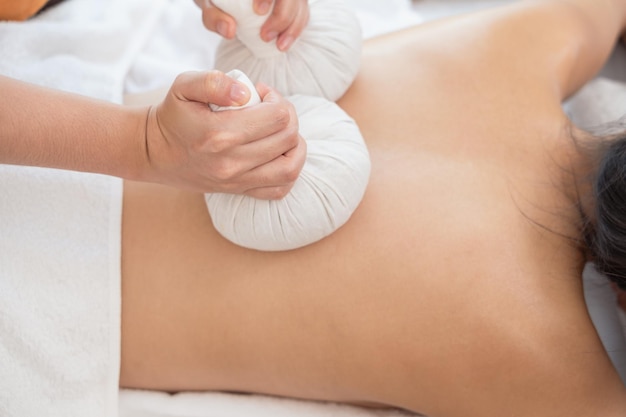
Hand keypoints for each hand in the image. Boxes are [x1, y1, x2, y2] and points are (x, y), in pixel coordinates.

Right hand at [142, 70, 305, 198]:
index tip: (261, 95)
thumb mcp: (184, 86)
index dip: (277, 100)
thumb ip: (214, 81)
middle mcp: (231, 162)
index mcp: (220, 133)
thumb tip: (246, 92)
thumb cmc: (173, 115)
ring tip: (282, 131)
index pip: (278, 116)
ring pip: (290, 167)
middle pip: (288, 138)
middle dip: (287, 117)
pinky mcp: (238, 191)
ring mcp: (236, 181)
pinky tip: (280, 154)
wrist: (153, 152)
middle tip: (270, 109)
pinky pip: (279, 189)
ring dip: (295, 145)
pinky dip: (289, 171)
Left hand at [193, 0, 308, 50]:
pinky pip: (302, 12)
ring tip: (279, 46)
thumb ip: (214, 16)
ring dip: (293, 26)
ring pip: (300, 3)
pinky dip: (295, 29)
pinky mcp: (292, 1)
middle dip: (282, 16)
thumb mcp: (207, 4)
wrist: (222, 0)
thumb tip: (230, 31)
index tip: (258, 11)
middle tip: (265, 36)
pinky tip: (284, 43)